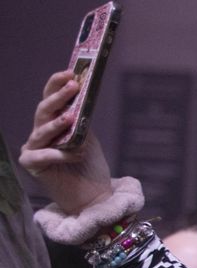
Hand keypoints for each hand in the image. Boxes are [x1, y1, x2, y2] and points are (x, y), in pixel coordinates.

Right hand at [18, 71, 115, 216]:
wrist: (93, 196)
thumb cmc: (90, 167)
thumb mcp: (88, 137)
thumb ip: (81, 120)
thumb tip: (82, 96)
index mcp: (54, 123)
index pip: (51, 99)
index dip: (57, 84)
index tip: (71, 72)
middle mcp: (40, 133)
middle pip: (43, 110)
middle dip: (58, 96)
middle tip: (73, 85)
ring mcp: (34, 148)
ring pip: (41, 130)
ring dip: (57, 124)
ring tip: (71, 118)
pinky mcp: (32, 165)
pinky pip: (43, 154)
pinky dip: (61, 153)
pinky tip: (76, 154)